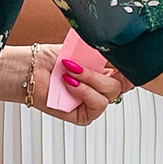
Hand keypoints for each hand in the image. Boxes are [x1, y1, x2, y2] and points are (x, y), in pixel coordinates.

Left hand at [4, 43, 129, 127]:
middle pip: (123, 83)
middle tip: (85, 61)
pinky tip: (70, 83)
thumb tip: (120, 47)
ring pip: (111, 93)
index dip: (132, 67)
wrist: (30, 70)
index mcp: (104, 72)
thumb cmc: (51, 60)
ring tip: (71, 71)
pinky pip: (98, 104)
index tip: (128, 57)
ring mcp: (93, 102)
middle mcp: (101, 88)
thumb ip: (104, 51)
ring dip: (90, 79)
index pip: (128, 73)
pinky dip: (85, 91)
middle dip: (104, 70)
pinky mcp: (85, 115)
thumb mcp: (83, 50)